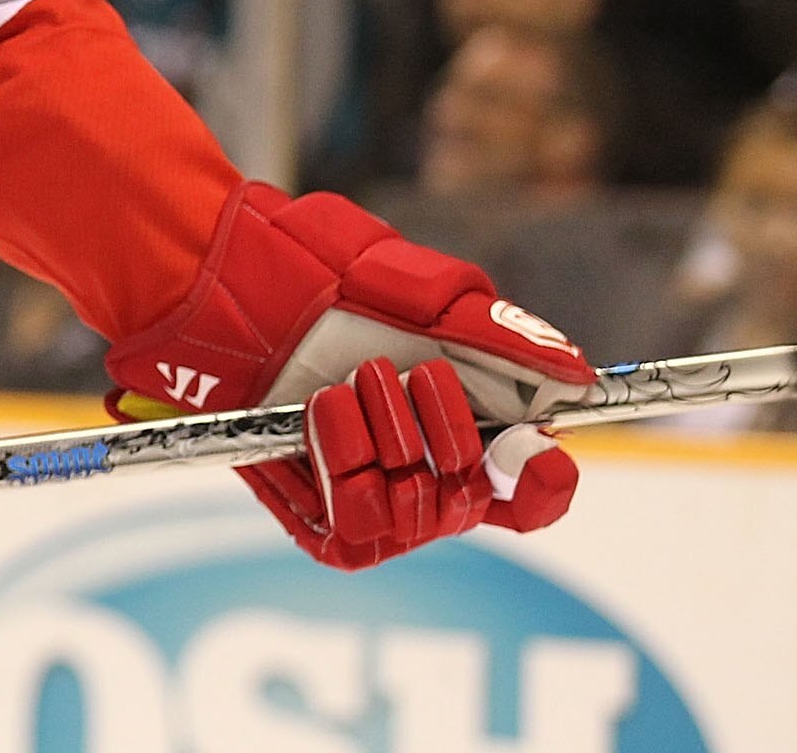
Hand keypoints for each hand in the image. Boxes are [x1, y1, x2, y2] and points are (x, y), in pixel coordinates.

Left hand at [105, 183, 593, 570]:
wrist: (219, 279)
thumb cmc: (311, 272)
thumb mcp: (414, 288)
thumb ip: (500, 335)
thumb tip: (577, 374)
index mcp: (456, 422)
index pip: (528, 488)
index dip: (542, 481)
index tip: (537, 452)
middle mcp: (418, 468)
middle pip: (477, 499)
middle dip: (451, 433)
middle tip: (412, 373)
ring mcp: (368, 497)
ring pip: (420, 512)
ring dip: (393, 439)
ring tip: (354, 382)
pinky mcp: (318, 518)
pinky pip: (361, 525)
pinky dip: (349, 464)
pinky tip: (325, 413)